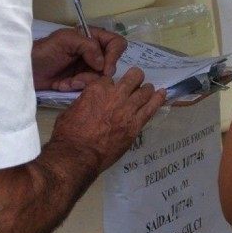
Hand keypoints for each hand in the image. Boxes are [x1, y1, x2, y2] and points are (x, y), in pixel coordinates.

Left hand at [31, 28, 125, 91]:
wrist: (27, 69)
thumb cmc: (44, 50)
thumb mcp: (64, 40)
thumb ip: (87, 46)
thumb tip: (102, 63)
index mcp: (92, 37)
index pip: (116, 43)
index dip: (114, 56)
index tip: (104, 69)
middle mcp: (93, 52)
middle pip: (110, 65)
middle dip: (94, 74)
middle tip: (78, 78)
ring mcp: (87, 67)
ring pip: (100, 79)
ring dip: (83, 82)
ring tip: (67, 82)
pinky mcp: (80, 80)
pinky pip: (89, 87)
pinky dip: (76, 87)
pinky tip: (63, 85)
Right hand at [51, 68, 166, 171]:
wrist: (78, 154)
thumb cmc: (68, 134)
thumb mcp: (70, 109)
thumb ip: (84, 100)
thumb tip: (88, 100)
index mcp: (97, 90)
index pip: (109, 78)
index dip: (110, 84)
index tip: (110, 89)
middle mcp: (115, 95)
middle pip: (133, 78)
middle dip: (134, 78)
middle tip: (134, 83)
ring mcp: (128, 110)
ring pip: (145, 91)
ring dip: (146, 89)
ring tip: (147, 90)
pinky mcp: (135, 125)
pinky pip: (151, 109)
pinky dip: (158, 99)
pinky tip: (162, 93)